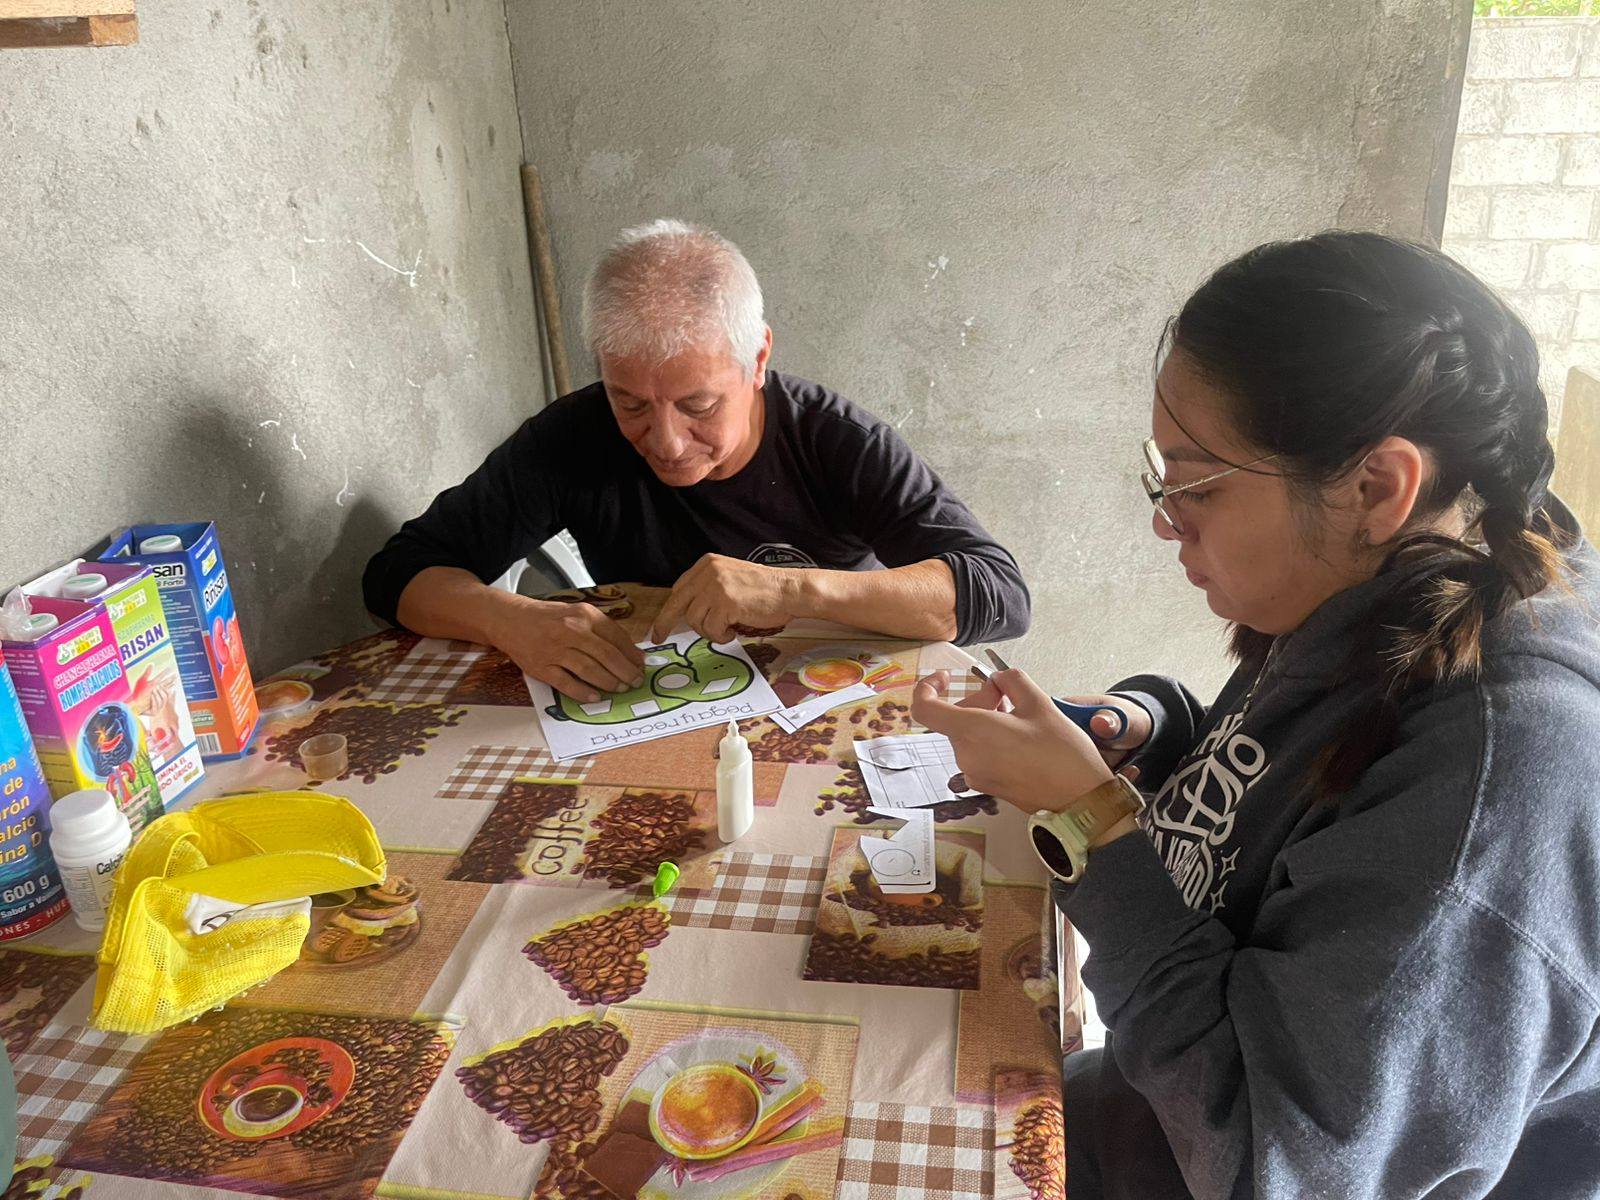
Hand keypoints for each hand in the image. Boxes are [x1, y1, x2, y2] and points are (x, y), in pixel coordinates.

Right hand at [491, 598, 644, 702]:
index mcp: (584, 615)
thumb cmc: (548, 618)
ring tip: (620, 689)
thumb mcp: (577, 613)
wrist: (510, 619)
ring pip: (590, 671)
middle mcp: (571, 631)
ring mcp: (555, 650)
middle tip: (635, 681)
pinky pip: (567, 683)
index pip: (616, 637)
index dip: (632, 654)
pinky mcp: (541, 667)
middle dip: (625, 672)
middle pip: (607, 656)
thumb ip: (602, 629)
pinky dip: (583, 692)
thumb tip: (630, 651)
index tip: (641, 665)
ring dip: (609, 683)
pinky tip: (595, 697)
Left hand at [651, 554, 803, 642]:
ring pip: (695, 621)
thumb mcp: (730, 579)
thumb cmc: (765, 590)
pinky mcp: (724, 603)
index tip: (662, 624)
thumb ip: (709, 589)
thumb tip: (688, 611)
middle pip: (676, 603)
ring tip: (728, 628)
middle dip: (664, 624)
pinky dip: (721, 636)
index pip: (679, 588)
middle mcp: (708, 572)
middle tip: (658, 638)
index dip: (670, 609)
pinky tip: (735, 629)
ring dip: (710, 631)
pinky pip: (711, 629)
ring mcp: (715, 587)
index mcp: (708, 564)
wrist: (789, 591)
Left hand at [912, 668, 1113, 814]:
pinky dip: (991, 739)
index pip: (924, 708)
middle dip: (978, 701)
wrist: (1081, 801)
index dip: (927, 687)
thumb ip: (1012, 681)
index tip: (946, 678)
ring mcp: (974, 774)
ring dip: (987, 720)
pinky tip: (1020, 737)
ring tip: (1020, 718)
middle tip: (1008, 696)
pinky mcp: (986, 785)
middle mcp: (966, 756)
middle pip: (953, 719)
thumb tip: (998, 679)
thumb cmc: (1062, 755)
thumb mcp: (1040, 703)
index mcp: (972, 732)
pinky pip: (978, 753)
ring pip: (968, 735)